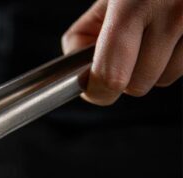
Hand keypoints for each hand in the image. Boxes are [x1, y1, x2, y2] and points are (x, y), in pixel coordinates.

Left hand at [62, 0, 182, 105]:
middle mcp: (174, 11)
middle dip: (127, 73)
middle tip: (128, 48)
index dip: (98, 90)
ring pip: (166, 79)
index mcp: (134, 2)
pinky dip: (179, 55)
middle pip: (138, 84)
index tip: (95, 88)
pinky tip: (177, 30)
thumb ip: (87, 31)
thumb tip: (83, 73)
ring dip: (158, 65)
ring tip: (157, 32)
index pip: (112, 72)